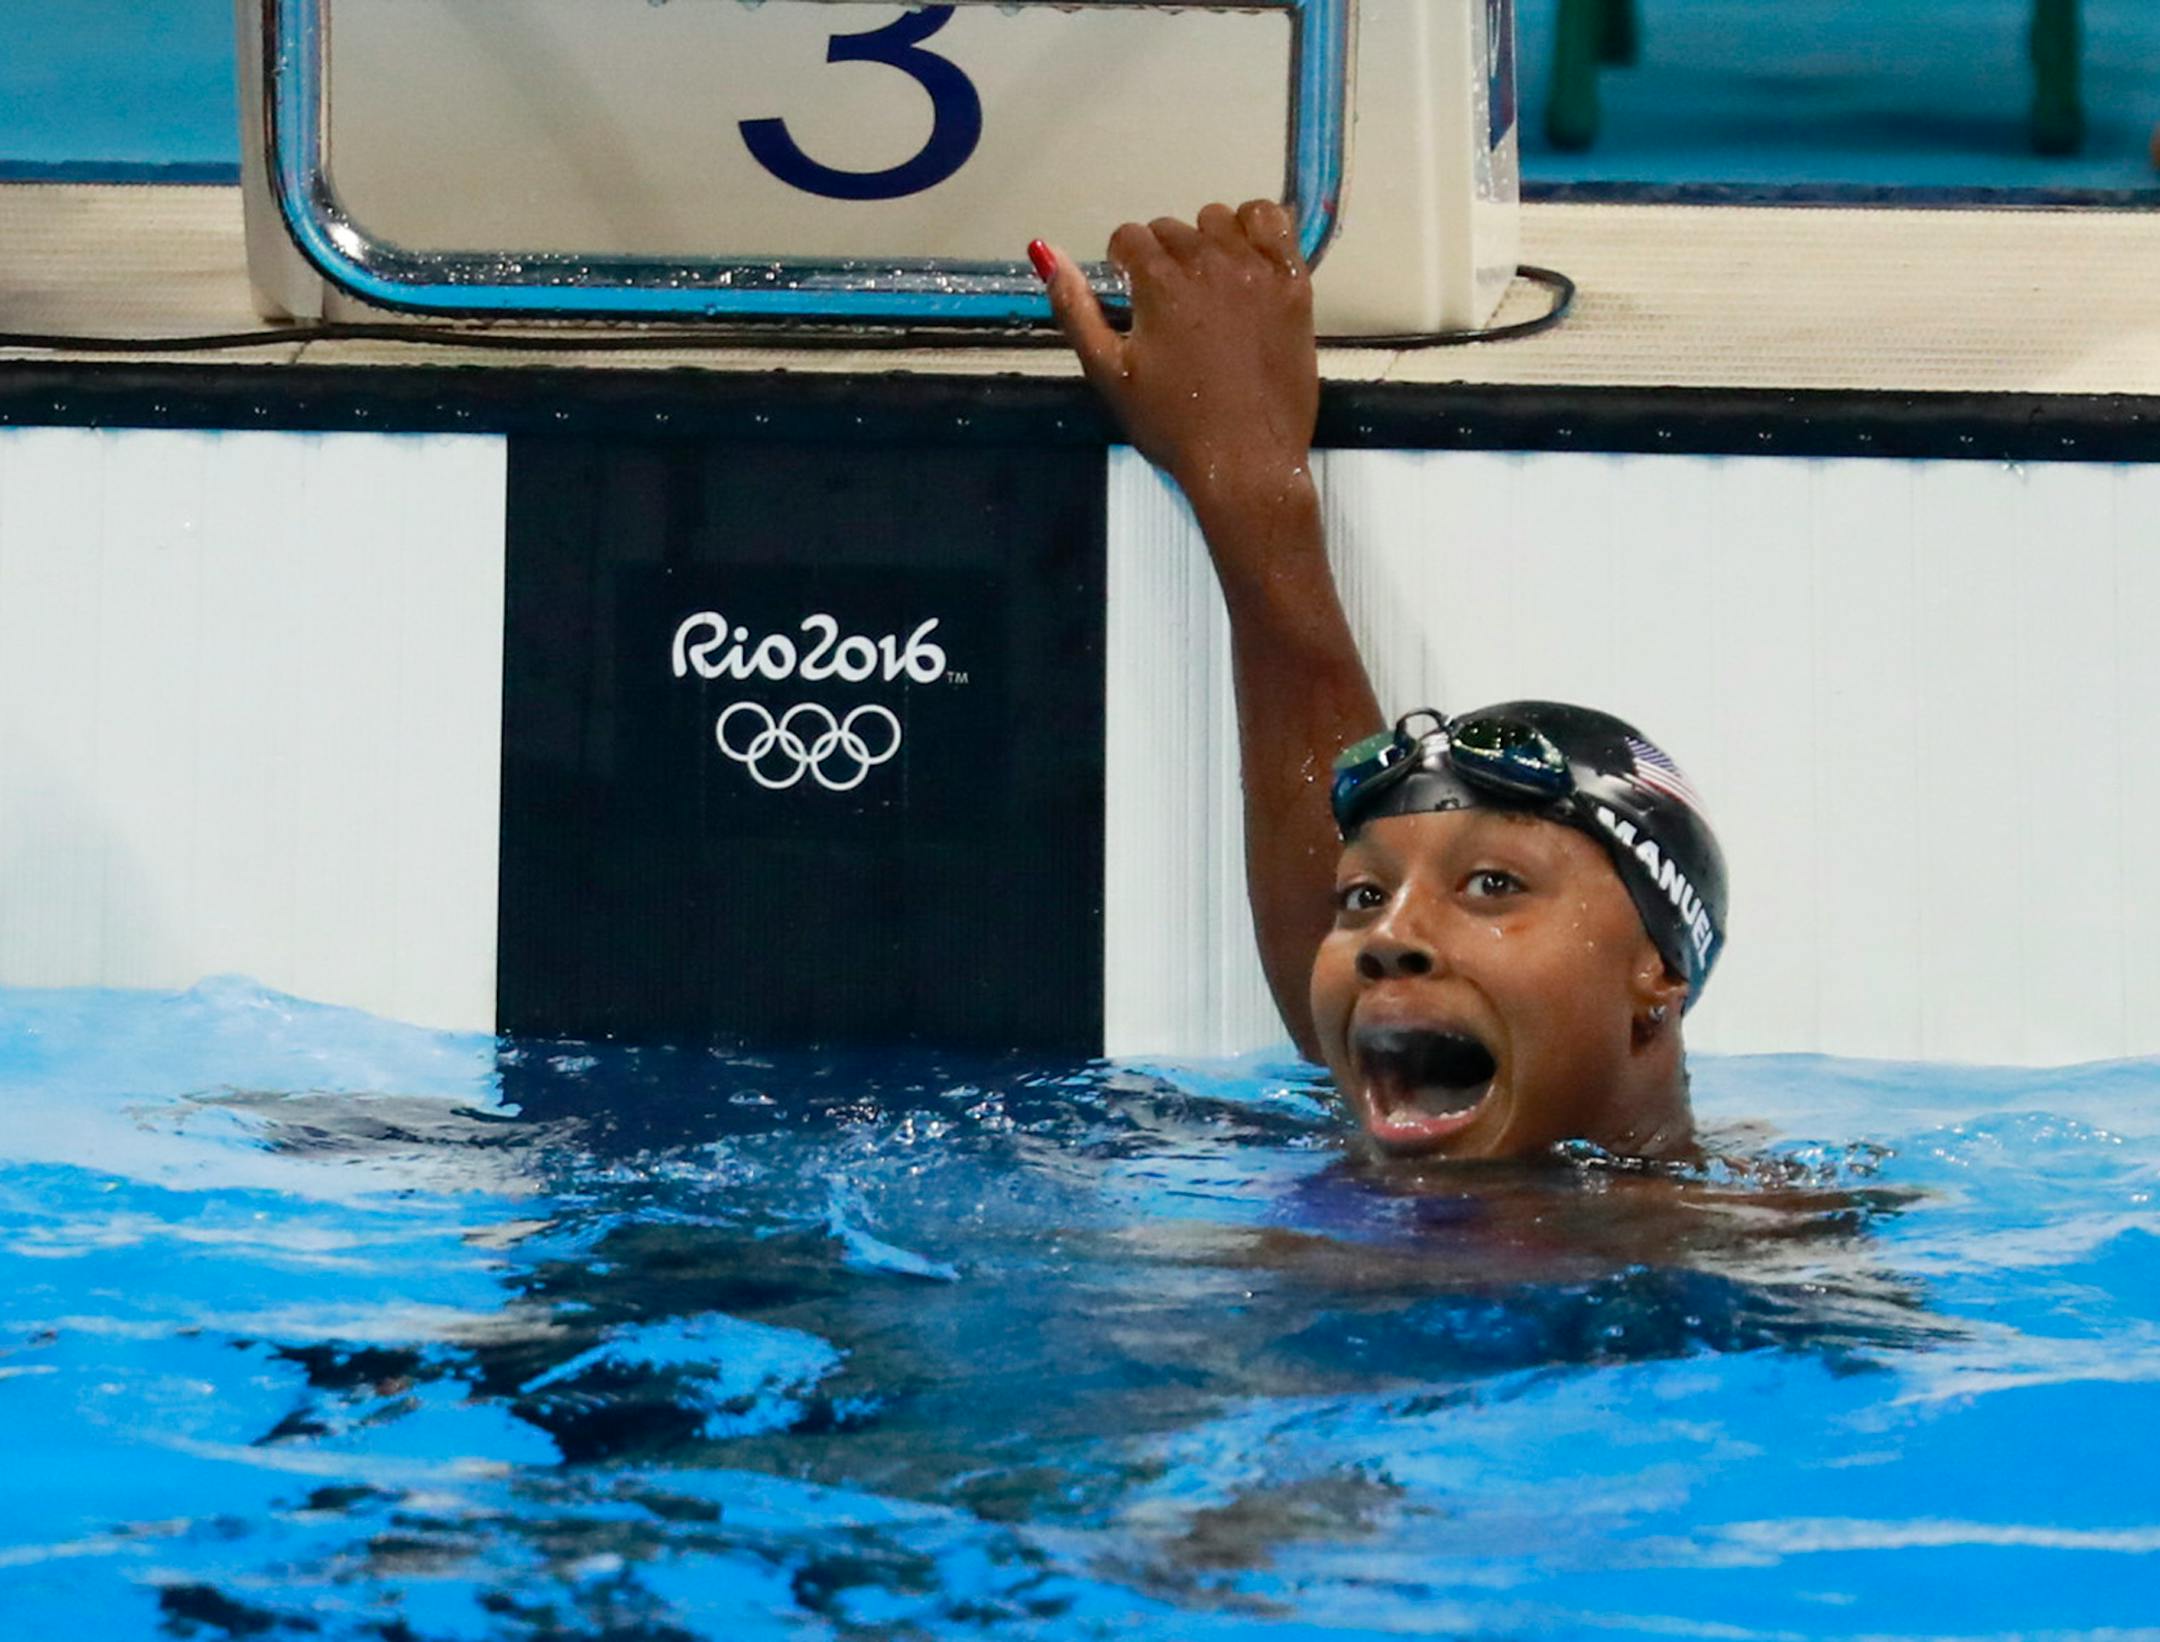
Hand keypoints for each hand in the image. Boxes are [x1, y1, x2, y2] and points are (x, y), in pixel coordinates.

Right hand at [1035, 201, 1317, 513]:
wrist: (1246, 461)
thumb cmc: (1172, 426)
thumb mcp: (1109, 373)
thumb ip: (1075, 309)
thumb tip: (1046, 251)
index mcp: (1159, 282)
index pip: (1130, 237)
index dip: (1124, 265)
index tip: (1133, 294)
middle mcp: (1209, 261)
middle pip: (1173, 228)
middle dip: (1162, 257)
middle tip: (1171, 305)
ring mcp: (1256, 269)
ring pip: (1222, 219)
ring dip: (1207, 240)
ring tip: (1208, 284)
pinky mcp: (1293, 283)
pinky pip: (1274, 223)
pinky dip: (1258, 229)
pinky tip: (1248, 258)